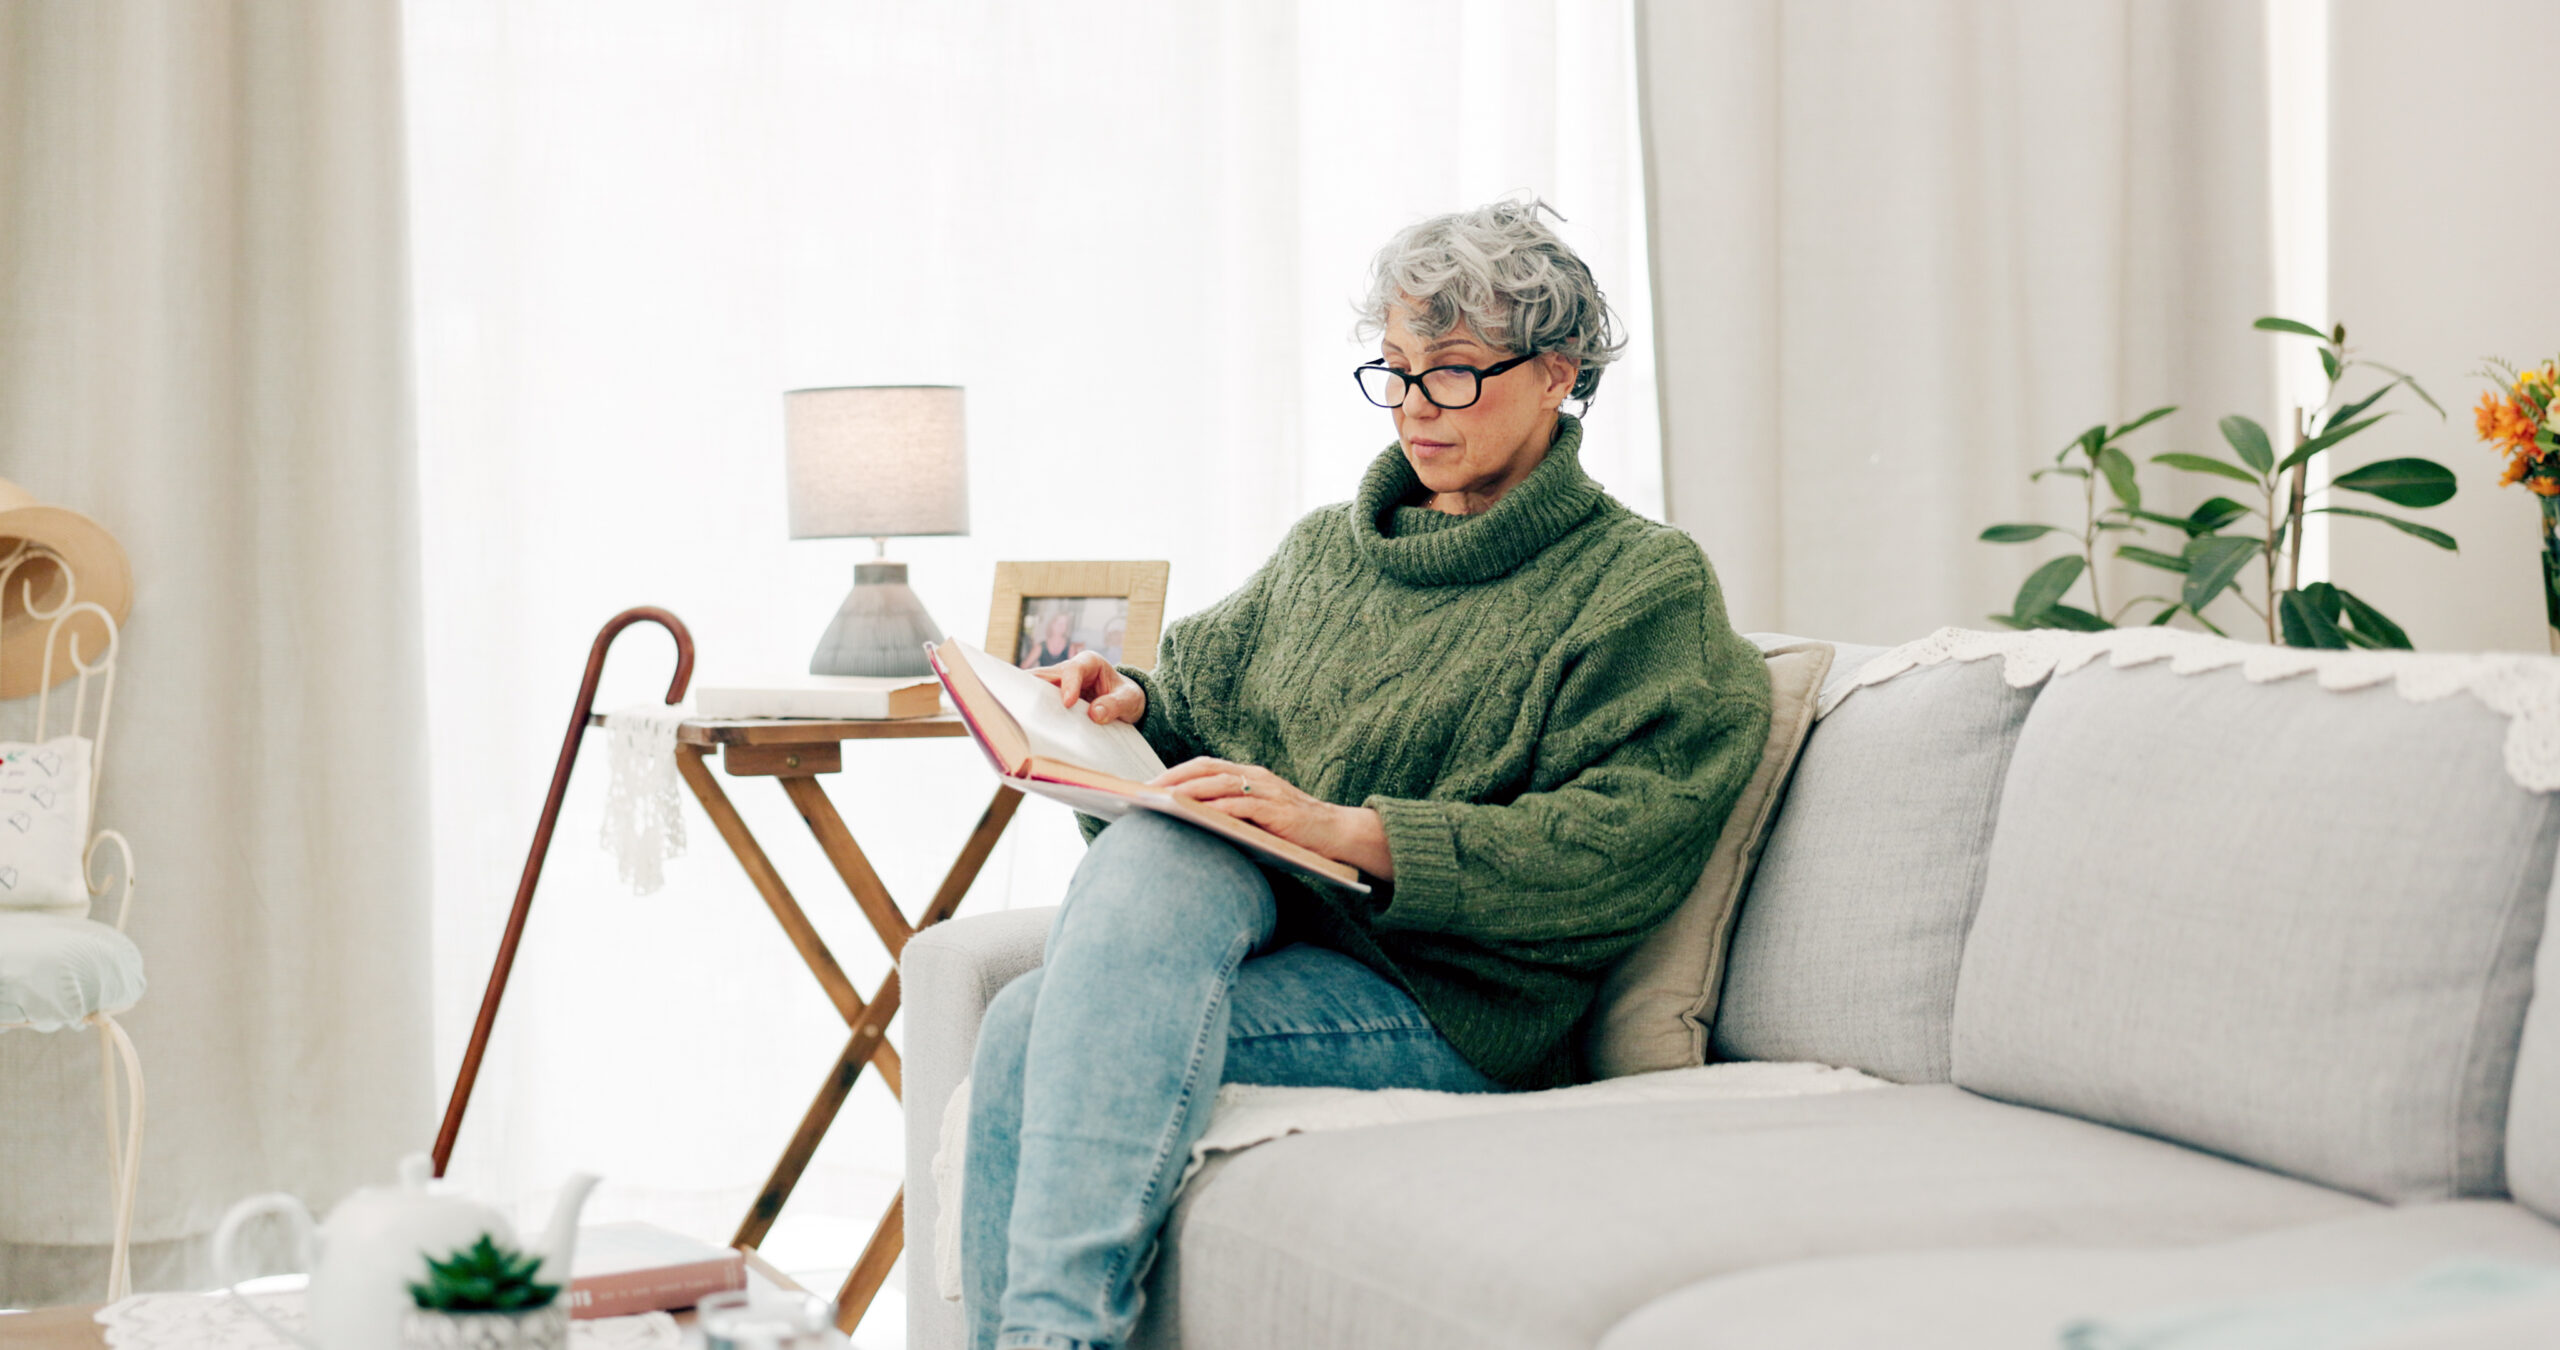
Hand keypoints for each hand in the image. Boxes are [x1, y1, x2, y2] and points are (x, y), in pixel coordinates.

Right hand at [1031, 650, 1145, 724]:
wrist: (1124, 704)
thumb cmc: (1127, 697)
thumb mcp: (1130, 700)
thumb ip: (1115, 705)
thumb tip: (1095, 714)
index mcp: (1090, 663)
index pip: (1074, 670)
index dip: (1069, 685)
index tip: (1068, 703)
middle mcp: (1070, 670)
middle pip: (1046, 675)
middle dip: (1036, 688)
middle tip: (1024, 703)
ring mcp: (1059, 685)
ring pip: (1037, 687)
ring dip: (1030, 700)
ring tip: (1018, 713)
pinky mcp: (1054, 699)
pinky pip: (1040, 701)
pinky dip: (1032, 709)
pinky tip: (1024, 721)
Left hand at [1151, 757, 1394, 879]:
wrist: (1338, 832)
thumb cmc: (1293, 829)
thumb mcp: (1257, 816)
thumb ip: (1231, 814)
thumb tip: (1189, 823)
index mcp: (1249, 775)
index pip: (1205, 765)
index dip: (1175, 771)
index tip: (1148, 783)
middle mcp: (1256, 776)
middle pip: (1206, 768)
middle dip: (1174, 778)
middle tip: (1146, 790)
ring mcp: (1268, 791)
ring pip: (1221, 783)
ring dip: (1189, 790)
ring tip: (1163, 800)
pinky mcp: (1278, 810)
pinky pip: (1244, 805)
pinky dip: (1220, 808)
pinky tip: (1200, 814)